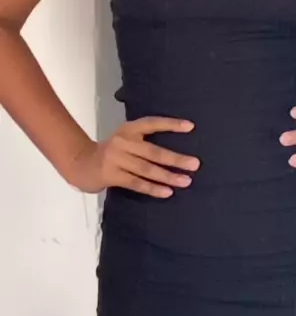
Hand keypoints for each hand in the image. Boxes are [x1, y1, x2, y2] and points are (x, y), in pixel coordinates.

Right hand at [66, 116, 199, 197]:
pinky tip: (167, 192)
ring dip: (168, 176)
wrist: (81, 164)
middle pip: (154, 151)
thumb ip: (142, 142)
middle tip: (195, 164)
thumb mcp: (125, 140)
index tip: (190, 127)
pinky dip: (153, 188)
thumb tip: (172, 154)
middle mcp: (124, 141)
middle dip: (176, 159)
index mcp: (129, 129)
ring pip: (147, 169)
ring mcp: (117, 158)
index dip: (171, 124)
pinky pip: (137, 183)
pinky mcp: (112, 175)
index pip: (152, 123)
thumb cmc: (110, 152)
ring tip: (185, 181)